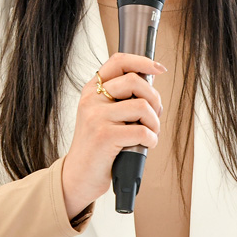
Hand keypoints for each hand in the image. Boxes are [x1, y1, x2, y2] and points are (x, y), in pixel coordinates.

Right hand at [61, 53, 165, 216]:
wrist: (78, 175)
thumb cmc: (97, 146)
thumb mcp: (102, 115)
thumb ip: (121, 98)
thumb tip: (151, 83)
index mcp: (92, 90)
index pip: (118, 61)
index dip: (142, 61)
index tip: (159, 68)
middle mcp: (91, 99)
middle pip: (135, 81)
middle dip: (155, 98)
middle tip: (154, 116)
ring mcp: (96, 117)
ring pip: (142, 106)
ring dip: (155, 123)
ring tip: (150, 133)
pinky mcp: (104, 136)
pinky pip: (142, 131)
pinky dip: (152, 139)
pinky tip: (146, 145)